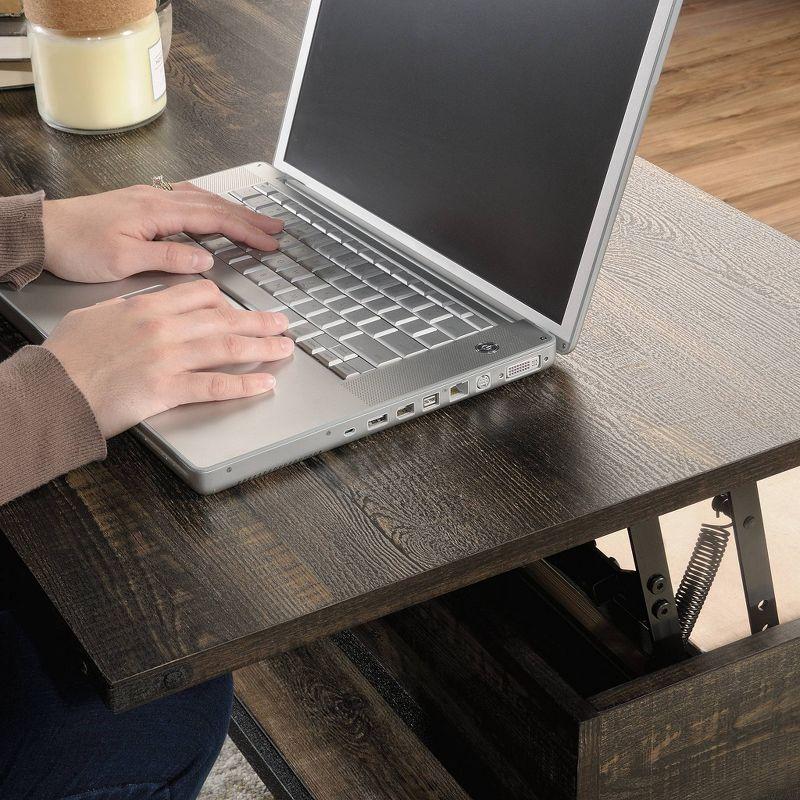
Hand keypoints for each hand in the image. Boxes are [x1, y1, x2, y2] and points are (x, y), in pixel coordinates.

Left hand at [42, 183, 281, 282]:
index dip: (246, 231)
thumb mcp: (123, 261)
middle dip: (249, 217)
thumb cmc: (76, 246)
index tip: (269, 242)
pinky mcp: (140, 203)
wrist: (42, 232)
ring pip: (202, 199)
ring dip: (232, 210)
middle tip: (276, 228)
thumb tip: (204, 261)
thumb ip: (168, 258)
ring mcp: (148, 198)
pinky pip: (186, 199)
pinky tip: (212, 211)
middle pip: (214, 204)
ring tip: (255, 221)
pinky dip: (209, 206)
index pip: (214, 219)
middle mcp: (156, 198)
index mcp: (156, 211)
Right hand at [43, 280, 292, 437]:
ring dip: (262, 348)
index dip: (227, 301)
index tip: (238, 307)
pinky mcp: (168, 390)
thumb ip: (128, 308)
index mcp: (147, 307)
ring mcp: (168, 359)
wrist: (52, 389)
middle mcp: (163, 328)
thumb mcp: (96, 315)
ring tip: (284, 348)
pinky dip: (245, 385)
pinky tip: (264, 384)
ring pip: (227, 347)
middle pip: (223, 318)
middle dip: (259, 321)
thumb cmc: (67, 356)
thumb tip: (144, 305)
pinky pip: (215, 385)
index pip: (200, 294)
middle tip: (281, 323)